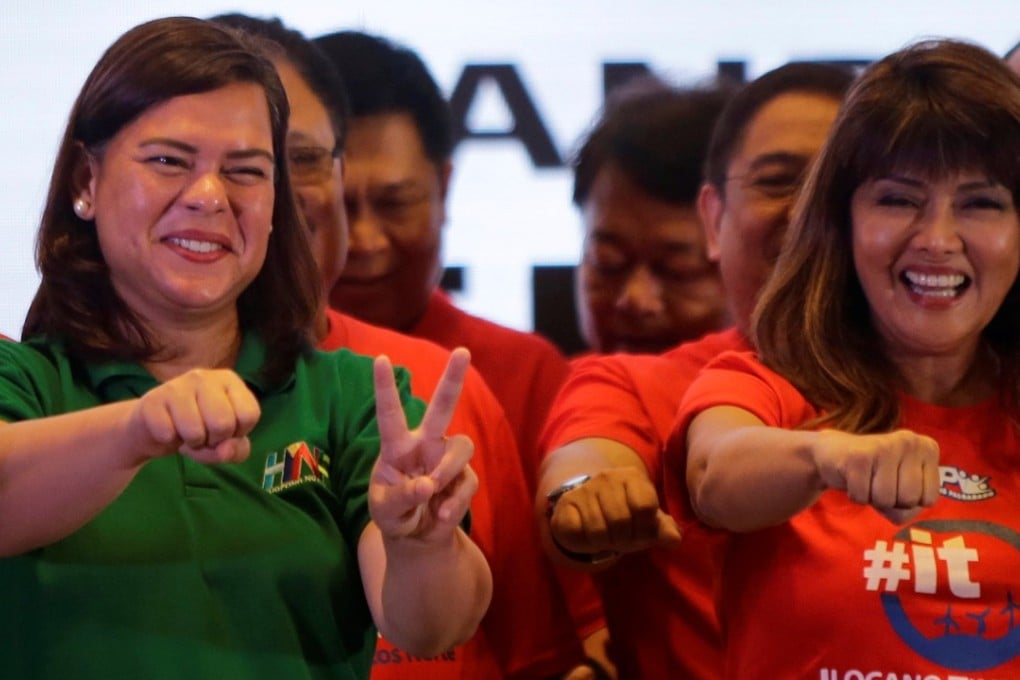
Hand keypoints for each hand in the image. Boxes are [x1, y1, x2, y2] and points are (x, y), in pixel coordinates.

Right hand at [131, 368, 259, 463]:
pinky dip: (169, 441)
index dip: (238, 433)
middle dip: (214, 440)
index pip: (249, 414)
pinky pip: (168, 435)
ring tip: (186, 432)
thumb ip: (236, 450)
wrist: (151, 427)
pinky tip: (168, 429)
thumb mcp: (225, 442)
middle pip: (223, 423)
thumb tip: (225, 450)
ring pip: (195, 432)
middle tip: (204, 434)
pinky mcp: (152, 400)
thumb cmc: (197, 429)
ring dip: (191, 443)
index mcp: (229, 380)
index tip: (226, 430)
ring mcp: (176, 385)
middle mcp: (204, 377)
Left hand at [369, 348, 476, 542]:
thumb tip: (428, 485)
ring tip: (432, 493)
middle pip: (442, 406)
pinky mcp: (464, 478)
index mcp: (396, 447)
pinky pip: (467, 482)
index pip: (389, 414)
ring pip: (462, 446)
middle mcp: (424, 445)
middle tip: (462, 351)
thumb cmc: (393, 514)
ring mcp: (446, 459)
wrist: (416, 538)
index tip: (380, 359)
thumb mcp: (384, 511)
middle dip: (453, 379)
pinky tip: (440, 515)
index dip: (384, 387)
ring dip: (448, 470)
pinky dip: (454, 502)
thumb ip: (401, 497)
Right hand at [549, 467, 681, 555]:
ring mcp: (585, 488)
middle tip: (621, 540)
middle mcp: (608, 477)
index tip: (641, 534)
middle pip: (621, 520)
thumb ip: (663, 529)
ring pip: (598, 530)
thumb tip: (674, 539)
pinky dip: (584, 542)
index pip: (645, 507)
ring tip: (605, 538)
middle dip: (624, 540)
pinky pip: (576, 531)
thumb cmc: (625, 515)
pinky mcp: (567, 502)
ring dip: (604, 543)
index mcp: (633, 477)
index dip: (645, 529)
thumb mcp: (647, 522)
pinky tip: (587, 534)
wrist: (589, 507)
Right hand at [813, 428, 939, 522]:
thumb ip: (910, 508)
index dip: (908, 501)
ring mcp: (884, 446)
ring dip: (871, 498)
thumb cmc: (874, 475)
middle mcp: (910, 442)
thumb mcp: (903, 489)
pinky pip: (862, 497)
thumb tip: (895, 509)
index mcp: (928, 448)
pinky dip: (855, 496)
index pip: (929, 499)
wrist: (832, 452)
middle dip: (891, 501)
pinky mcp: (859, 456)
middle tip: (878, 483)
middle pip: (909, 499)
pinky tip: (853, 478)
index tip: (896, 483)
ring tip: (866, 480)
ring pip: (886, 499)